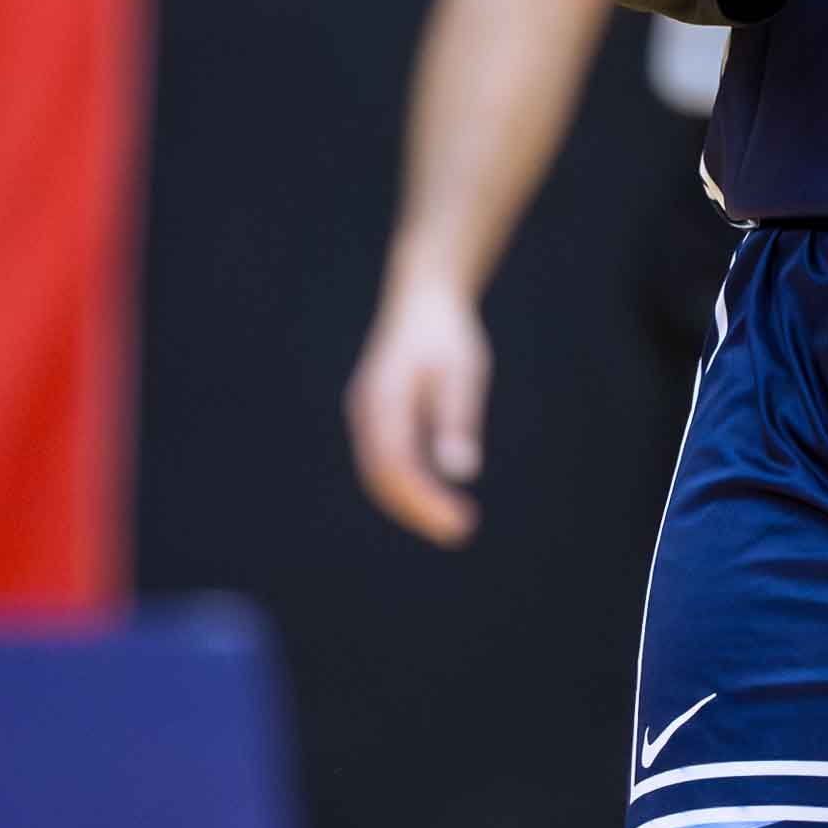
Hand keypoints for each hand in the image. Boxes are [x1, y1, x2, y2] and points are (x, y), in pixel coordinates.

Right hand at [344, 270, 489, 545]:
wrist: (423, 296)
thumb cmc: (447, 333)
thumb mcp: (463, 371)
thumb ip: (457, 418)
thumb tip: (460, 471)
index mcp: (383, 399)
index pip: (395, 467)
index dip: (424, 501)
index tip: (459, 523)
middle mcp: (365, 411)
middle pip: (381, 478)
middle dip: (418, 510)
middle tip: (460, 531)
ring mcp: (365, 414)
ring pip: (379, 473)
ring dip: (411, 502)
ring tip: (451, 522)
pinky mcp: (374, 416)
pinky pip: (384, 460)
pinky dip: (407, 484)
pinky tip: (436, 495)